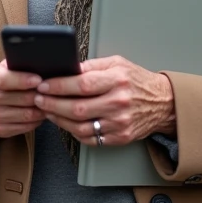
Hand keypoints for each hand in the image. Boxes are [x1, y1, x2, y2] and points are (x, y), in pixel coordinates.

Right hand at [0, 61, 43, 139]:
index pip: (4, 79)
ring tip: (49, 103)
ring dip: (41, 110)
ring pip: (25, 115)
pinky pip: (24, 128)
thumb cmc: (4, 78)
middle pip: (19, 99)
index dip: (23, 80)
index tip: (39, 80)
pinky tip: (40, 114)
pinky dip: (36, 122)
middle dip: (39, 96)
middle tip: (52, 93)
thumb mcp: (6, 66)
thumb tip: (40, 65)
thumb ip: (19, 64)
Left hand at [34, 56, 175, 146]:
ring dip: (59, 120)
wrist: (162, 103)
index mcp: (117, 80)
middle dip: (52, 104)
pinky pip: (91, 139)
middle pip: (78, 108)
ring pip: (81, 127)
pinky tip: (66, 123)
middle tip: (38, 100)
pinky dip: (74, 132)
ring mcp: (120, 123)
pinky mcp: (120, 137)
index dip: (59, 86)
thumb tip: (66, 69)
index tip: (43, 85)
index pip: (82, 85)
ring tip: (48, 112)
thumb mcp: (117, 63)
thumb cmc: (136, 80)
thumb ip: (91, 66)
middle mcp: (119, 102)